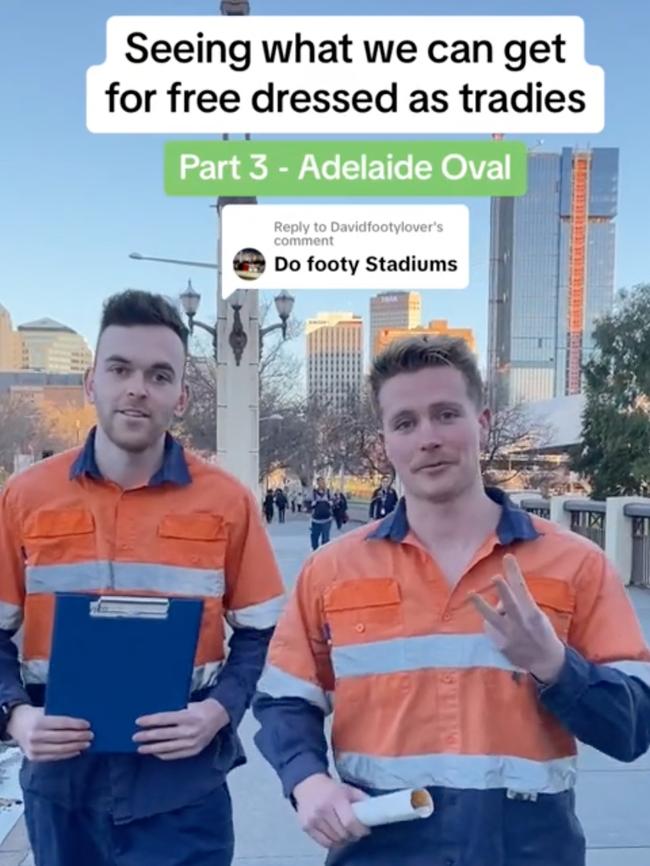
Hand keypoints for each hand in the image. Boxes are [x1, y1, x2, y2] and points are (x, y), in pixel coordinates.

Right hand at [8, 706, 92, 761]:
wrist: (16, 724)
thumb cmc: (36, 715)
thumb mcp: (46, 710)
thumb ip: (60, 715)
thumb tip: (82, 721)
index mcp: (39, 721)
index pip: (62, 723)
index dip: (76, 724)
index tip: (88, 725)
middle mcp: (35, 736)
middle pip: (62, 738)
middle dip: (79, 737)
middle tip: (91, 735)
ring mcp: (34, 748)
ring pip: (59, 749)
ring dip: (76, 747)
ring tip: (87, 744)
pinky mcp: (34, 757)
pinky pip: (54, 757)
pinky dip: (67, 754)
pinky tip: (76, 751)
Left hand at [133, 698, 228, 760]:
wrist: (219, 717)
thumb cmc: (200, 708)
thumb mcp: (189, 705)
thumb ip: (174, 713)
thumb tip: (154, 719)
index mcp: (188, 716)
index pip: (164, 719)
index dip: (150, 721)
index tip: (138, 721)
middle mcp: (190, 731)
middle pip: (163, 735)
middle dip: (147, 736)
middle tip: (134, 737)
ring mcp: (192, 743)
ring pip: (167, 747)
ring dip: (151, 748)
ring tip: (140, 748)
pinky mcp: (193, 751)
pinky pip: (174, 755)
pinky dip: (162, 754)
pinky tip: (154, 752)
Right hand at [293, 773, 369, 848]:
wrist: (307, 784)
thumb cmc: (330, 788)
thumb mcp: (347, 788)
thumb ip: (361, 798)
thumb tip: (374, 809)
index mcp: (335, 798)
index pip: (349, 822)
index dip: (360, 830)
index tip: (365, 830)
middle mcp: (323, 809)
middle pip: (343, 833)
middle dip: (353, 836)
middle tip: (357, 832)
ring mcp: (313, 819)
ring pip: (334, 840)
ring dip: (344, 840)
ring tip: (347, 834)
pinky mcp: (306, 826)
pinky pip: (324, 842)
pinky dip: (333, 842)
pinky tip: (337, 836)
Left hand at [470, 553, 565, 684]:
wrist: (546, 661)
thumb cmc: (540, 631)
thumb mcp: (535, 614)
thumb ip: (519, 602)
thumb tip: (501, 592)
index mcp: (533, 613)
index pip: (522, 589)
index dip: (514, 573)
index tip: (508, 557)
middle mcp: (521, 624)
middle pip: (511, 604)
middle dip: (503, 591)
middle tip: (496, 577)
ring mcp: (510, 636)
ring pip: (493, 619)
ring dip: (481, 605)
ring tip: (471, 593)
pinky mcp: (501, 645)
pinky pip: (491, 628)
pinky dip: (493, 623)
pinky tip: (502, 627)